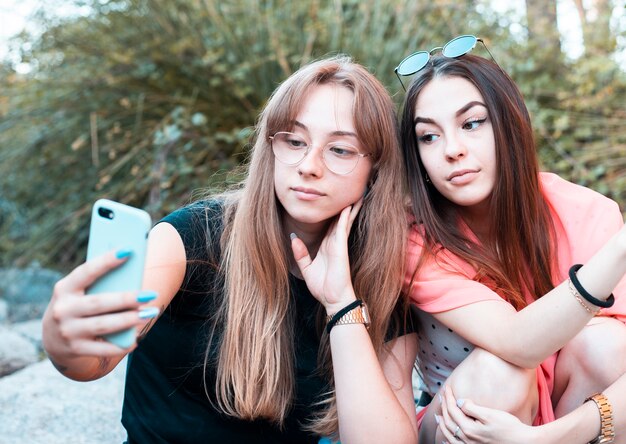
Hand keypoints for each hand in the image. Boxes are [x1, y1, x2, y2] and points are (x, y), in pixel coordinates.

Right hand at [42, 249, 157, 358]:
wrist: (53, 339)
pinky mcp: (75, 349)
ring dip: (130, 320)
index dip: (106, 261)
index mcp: (64, 288)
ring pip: (104, 325)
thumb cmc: (76, 305)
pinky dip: (121, 345)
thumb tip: (132, 273)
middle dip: (127, 298)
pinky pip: (103, 348)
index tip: (128, 250)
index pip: (86, 271)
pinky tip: (136, 339)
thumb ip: (98, 284)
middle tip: (150, 294)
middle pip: (100, 303)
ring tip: (150, 313)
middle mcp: (63, 310)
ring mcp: (68, 331)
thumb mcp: (78, 292)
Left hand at [290, 199, 362, 313]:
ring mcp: (339, 245)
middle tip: (349, 192)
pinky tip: (347, 207)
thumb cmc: (323, 287)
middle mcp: (334, 243)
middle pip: (340, 220)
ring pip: (345, 222)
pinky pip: (342, 230)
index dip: (332, 212)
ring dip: (350, 208)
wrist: (333, 300)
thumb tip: (293, 238)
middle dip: (345, 206)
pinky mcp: (341, 249)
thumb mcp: (307, 269)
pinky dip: (344, 218)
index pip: (330, 225)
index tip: (332, 200)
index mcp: (327, 246)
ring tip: (356, 194)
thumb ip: (300, 254)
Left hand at [438, 385, 536, 443]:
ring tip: (438, 416)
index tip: (447, 388)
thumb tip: (459, 402)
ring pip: (449, 435)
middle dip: (443, 407)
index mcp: (469, 429)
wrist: (523, 443)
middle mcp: (467, 439)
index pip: (453, 410)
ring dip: (442, 424)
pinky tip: (446, 438)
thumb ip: (472, 408)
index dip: (448, 397)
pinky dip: (448, 440)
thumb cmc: (509, 427)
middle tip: (441, 396)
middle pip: (449, 421)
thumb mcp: (490, 414)